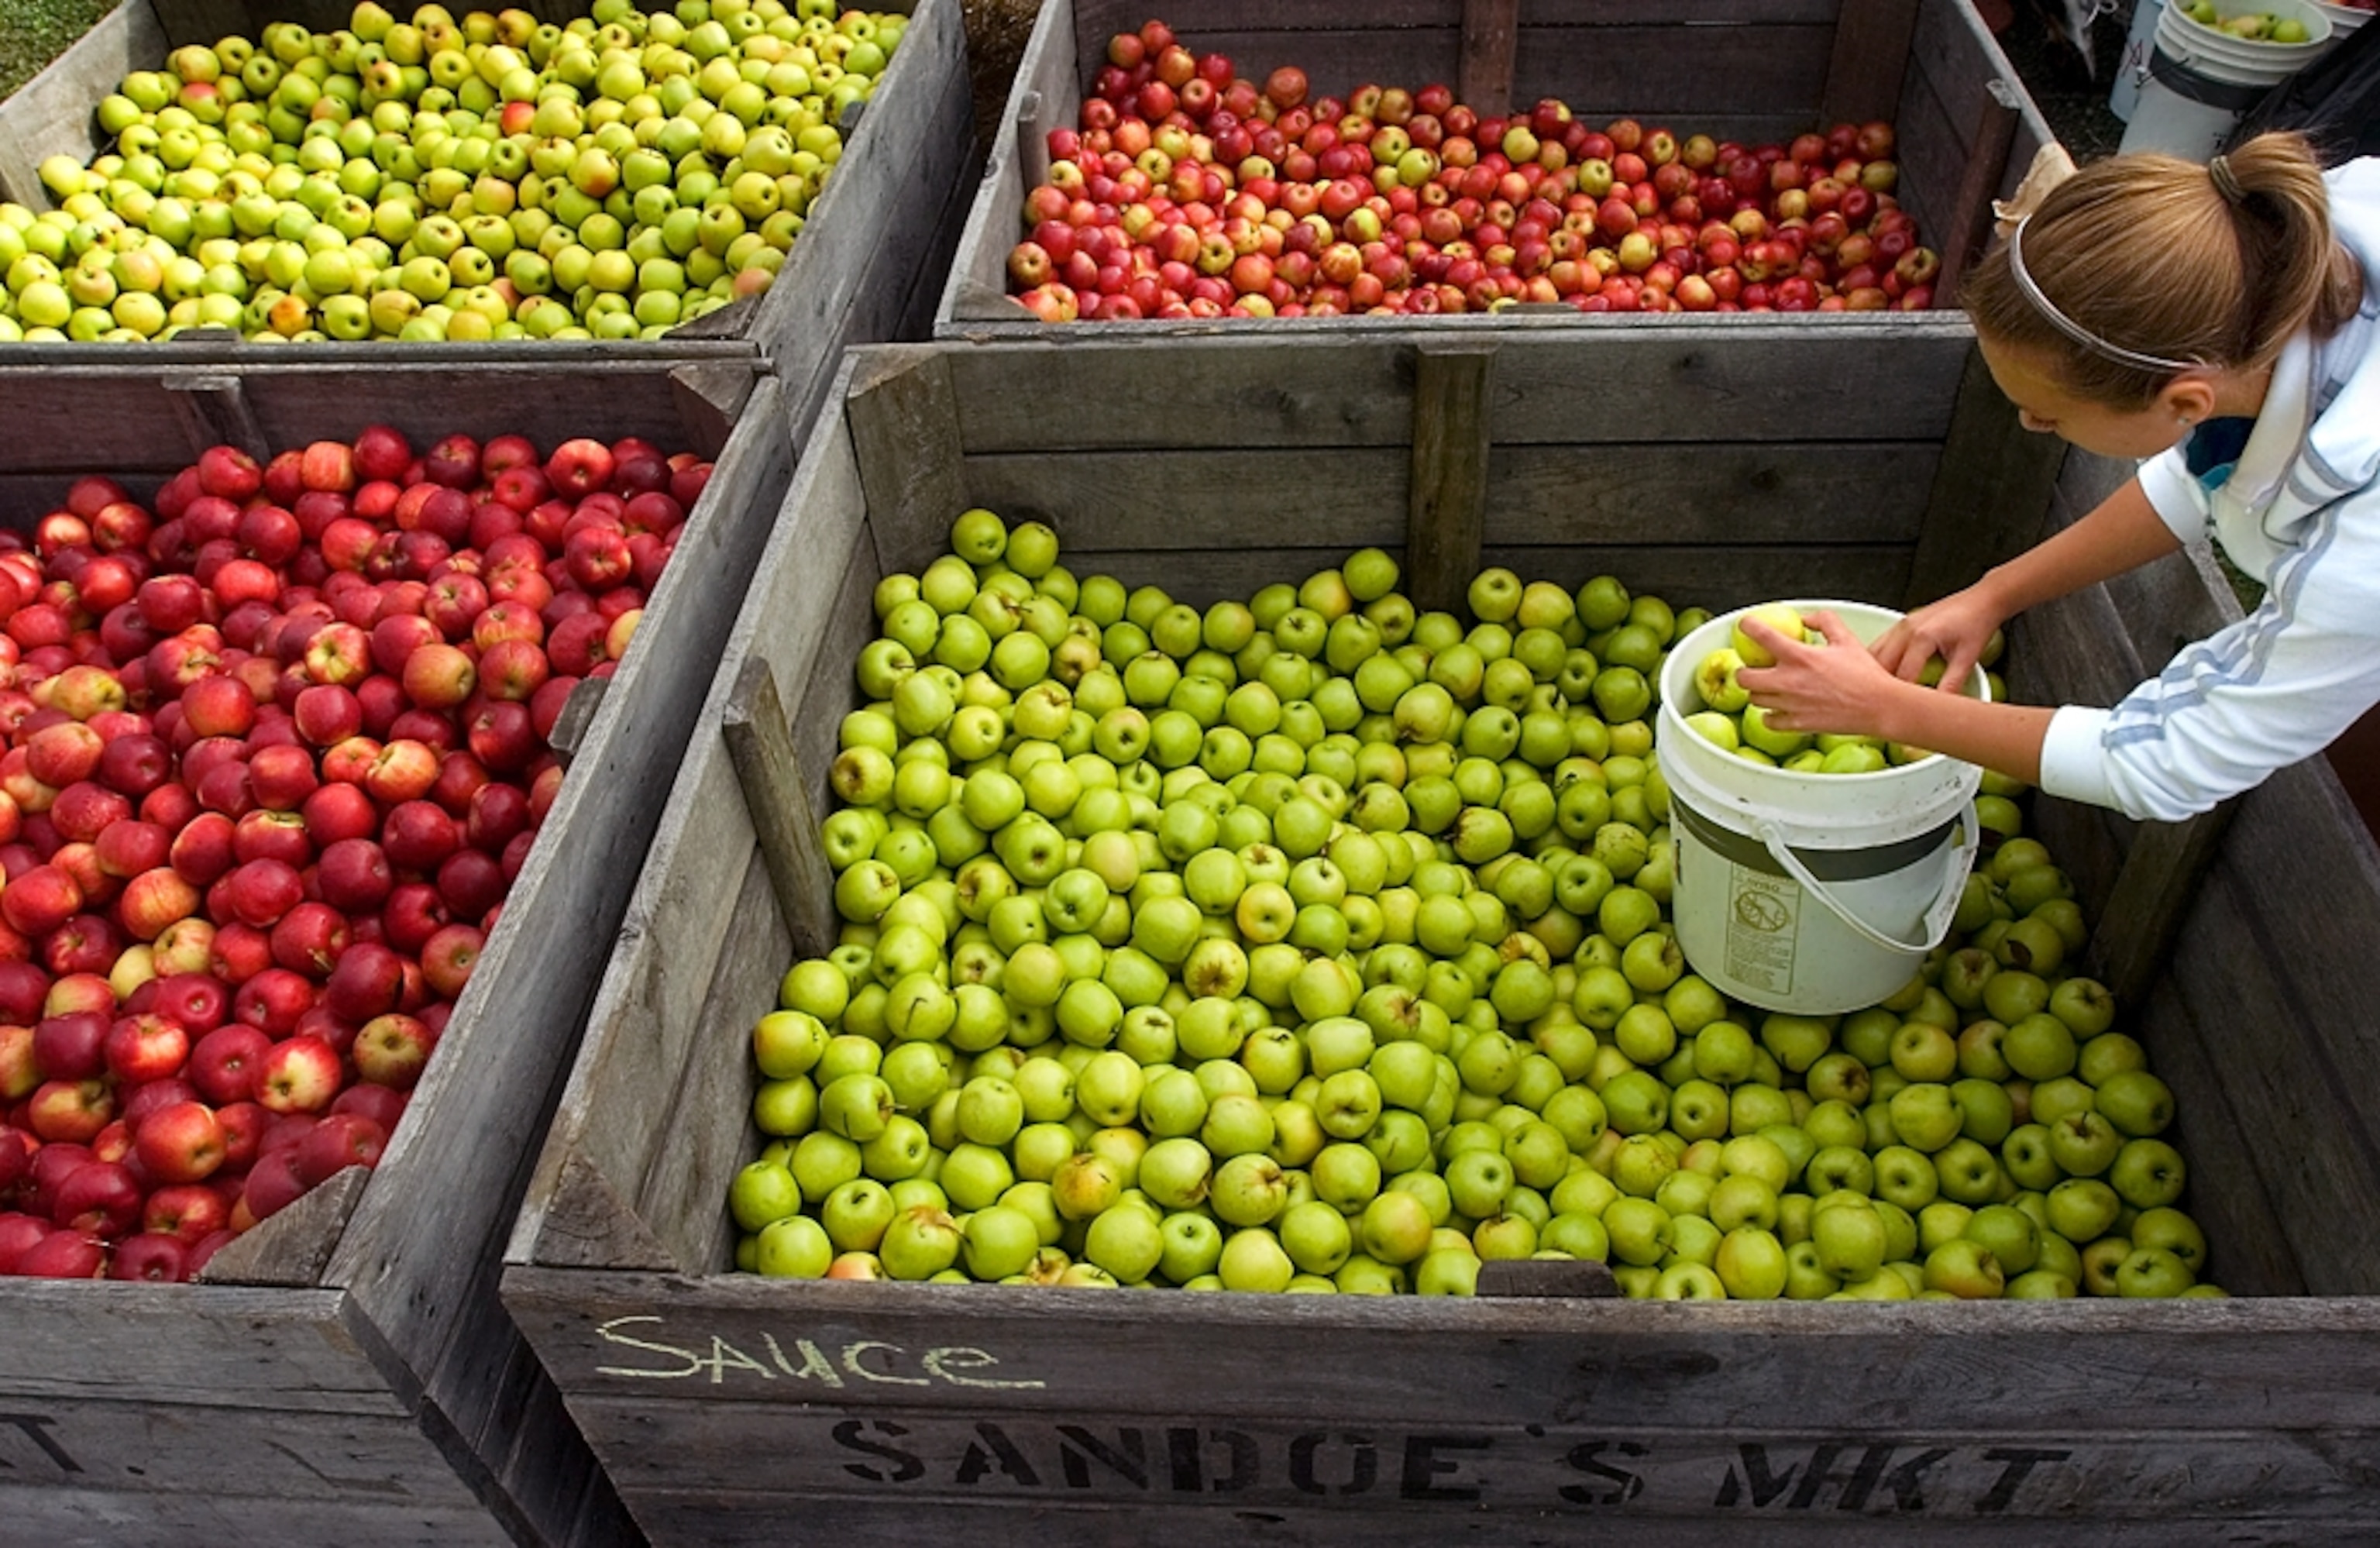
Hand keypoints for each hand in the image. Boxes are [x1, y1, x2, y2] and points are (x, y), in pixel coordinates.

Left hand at [1735, 610, 1911, 738]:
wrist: (1879, 707)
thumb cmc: (1866, 674)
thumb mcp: (1847, 640)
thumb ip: (1825, 622)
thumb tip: (1806, 618)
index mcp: (1800, 657)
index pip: (1762, 636)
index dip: (1747, 626)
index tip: (1745, 625)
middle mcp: (1789, 681)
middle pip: (1745, 677)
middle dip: (1744, 670)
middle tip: (1751, 668)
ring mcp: (1791, 705)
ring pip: (1754, 699)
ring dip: (1757, 692)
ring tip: (1768, 688)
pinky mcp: (1797, 724)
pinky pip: (1769, 721)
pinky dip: (1770, 715)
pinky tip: (1778, 709)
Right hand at [1870, 586, 2005, 695]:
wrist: (1982, 600)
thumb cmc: (1977, 622)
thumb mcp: (1968, 657)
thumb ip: (1952, 683)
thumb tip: (1941, 707)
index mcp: (1922, 637)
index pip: (1902, 675)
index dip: (1899, 698)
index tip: (1898, 714)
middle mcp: (1905, 629)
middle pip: (1880, 665)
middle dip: (1880, 688)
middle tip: (1885, 708)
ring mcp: (1899, 625)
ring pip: (1873, 654)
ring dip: (1874, 674)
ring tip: (1879, 694)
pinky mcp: (1900, 625)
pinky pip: (1879, 646)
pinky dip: (1877, 662)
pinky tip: (1882, 675)